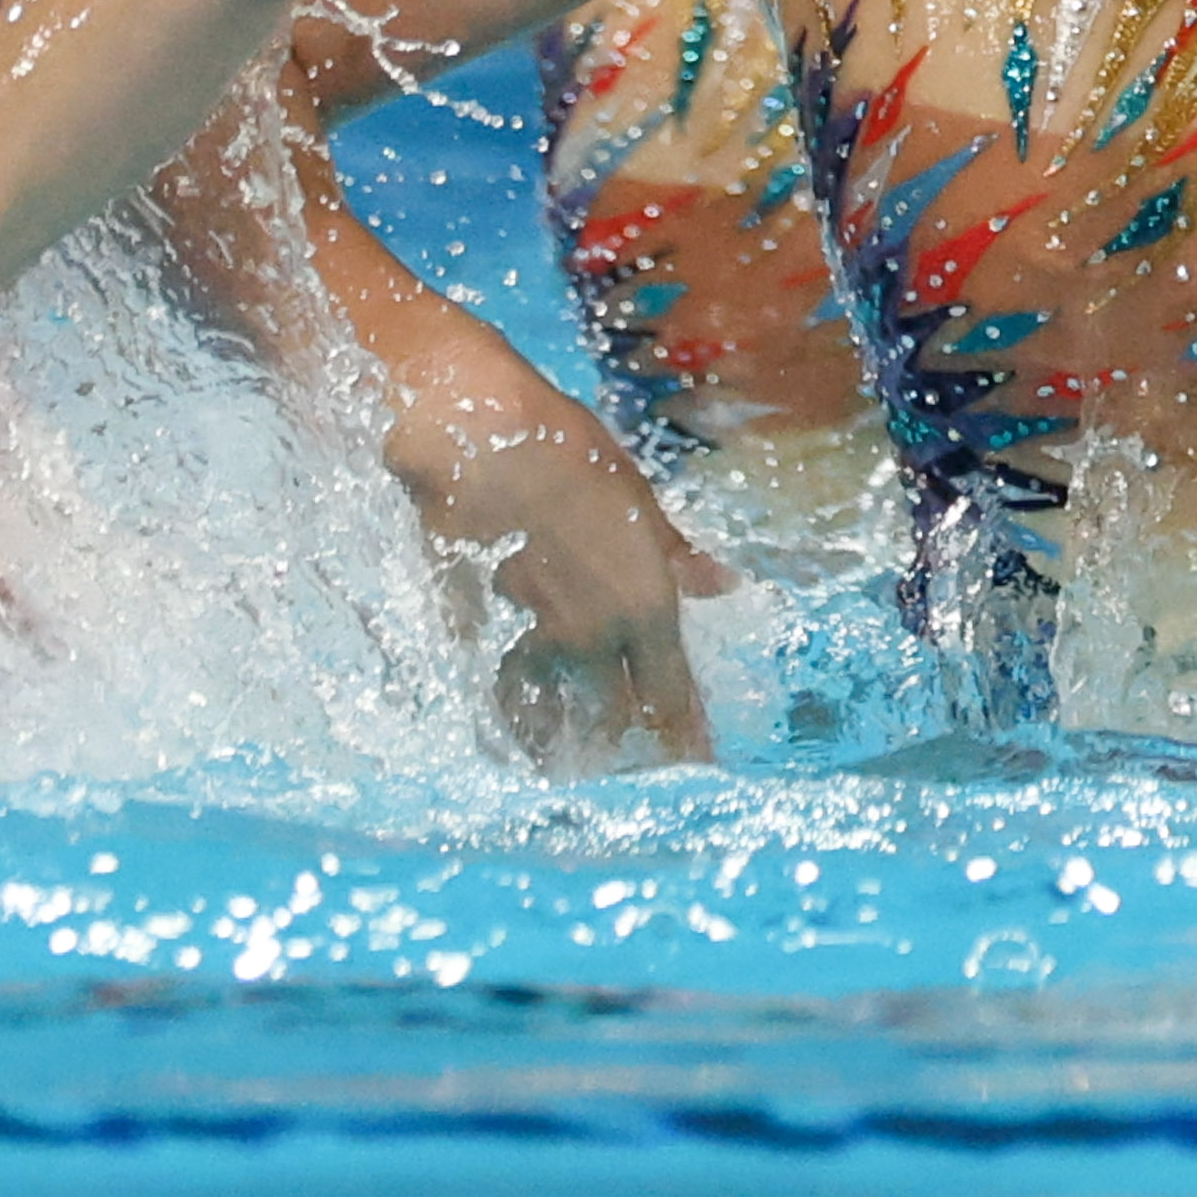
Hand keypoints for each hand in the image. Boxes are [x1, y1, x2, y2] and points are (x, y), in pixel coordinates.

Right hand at [377, 325, 725, 767]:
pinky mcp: (475, 628)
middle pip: (611, 718)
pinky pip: (494, 680)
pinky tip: (497, 713)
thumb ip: (675, 554)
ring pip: (546, 711)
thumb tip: (721, 584)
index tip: (691, 767)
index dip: (685, 738)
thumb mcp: (636, 496)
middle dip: (617, 741)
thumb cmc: (567, 448)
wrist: (475, 429)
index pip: (672, 698)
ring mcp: (530, 637)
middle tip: (616, 757)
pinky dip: (500, 699)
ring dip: (552, 733)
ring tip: (552, 754)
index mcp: (645, 605)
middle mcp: (593, 636)